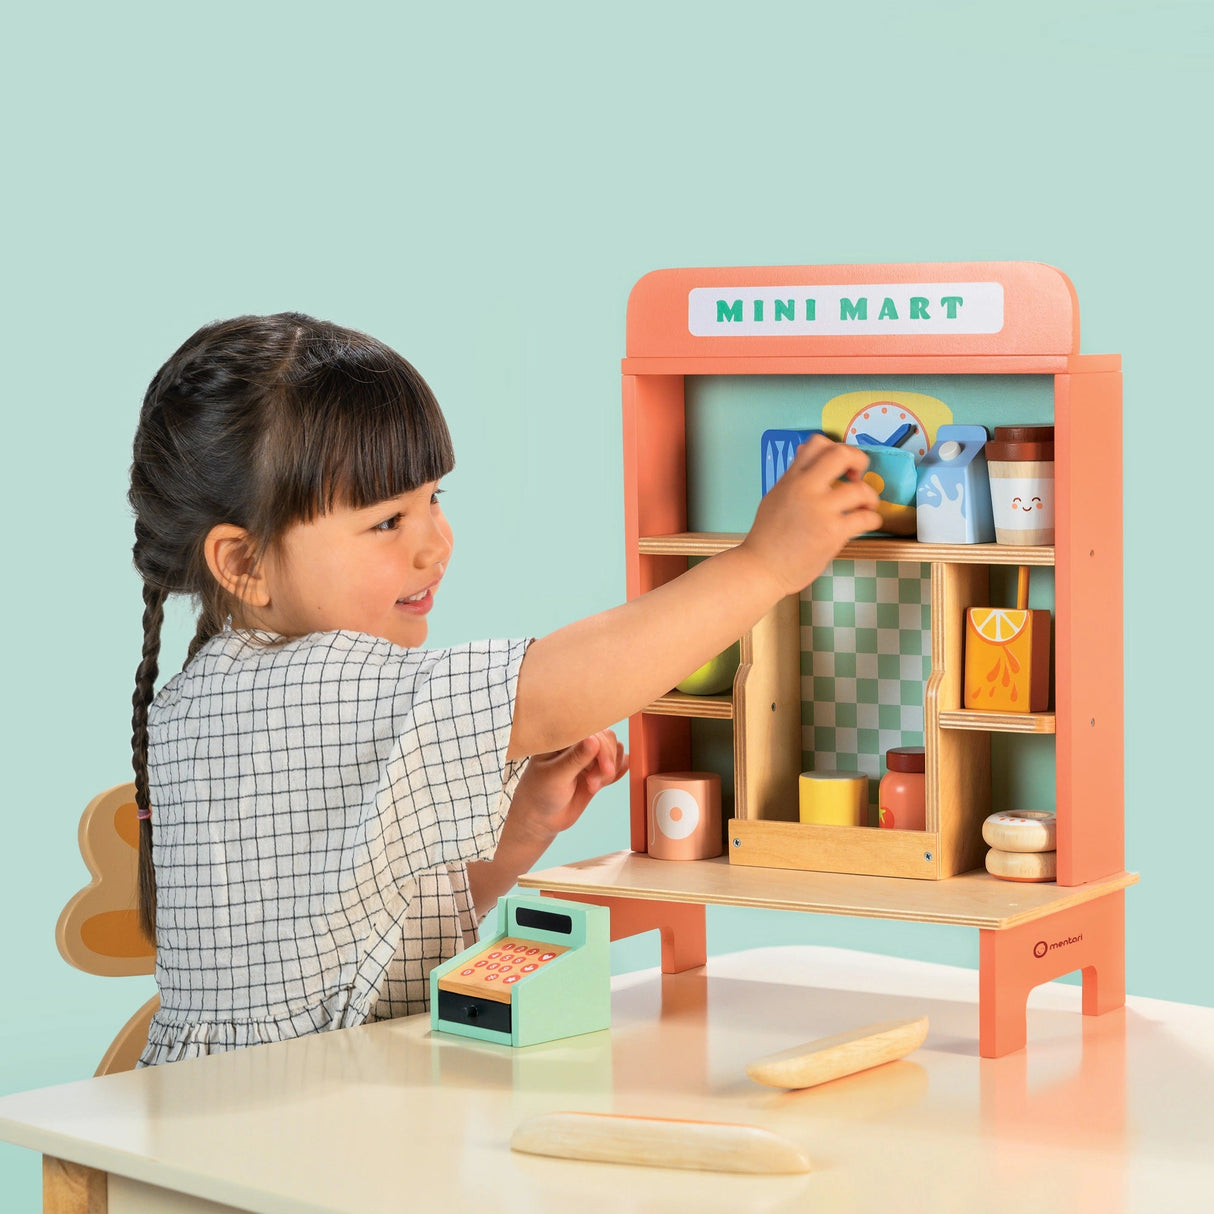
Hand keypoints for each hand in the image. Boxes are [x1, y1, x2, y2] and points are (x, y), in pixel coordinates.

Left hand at [467, 731, 628, 917]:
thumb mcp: (554, 778)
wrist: (535, 824)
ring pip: (613, 747)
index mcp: (560, 738)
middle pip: (606, 734)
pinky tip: (606, 780)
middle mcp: (573, 744)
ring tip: (595, 785)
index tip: (597, 770)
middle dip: (606, 758)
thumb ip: (575, 758)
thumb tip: (592, 738)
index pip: (590, 726)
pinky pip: (615, 763)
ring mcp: (585, 759)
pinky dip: (617, 770)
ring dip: (611, 765)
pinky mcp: (593, 773)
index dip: (600, 744)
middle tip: (595, 782)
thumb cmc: (535, 800)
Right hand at [741, 436, 881, 597]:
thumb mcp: (775, 497)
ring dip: (870, 497)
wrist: (762, 568)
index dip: (836, 448)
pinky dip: (872, 519)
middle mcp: (806, 489)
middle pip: (842, 455)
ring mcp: (821, 510)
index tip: (840, 465)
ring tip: (866, 506)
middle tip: (858, 476)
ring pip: (861, 489)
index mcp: (792, 479)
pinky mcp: (833, 532)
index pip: (817, 443)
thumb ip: (793, 477)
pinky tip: (866, 523)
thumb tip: (805, 453)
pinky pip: (866, 518)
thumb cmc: (767, 538)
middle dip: (859, 461)